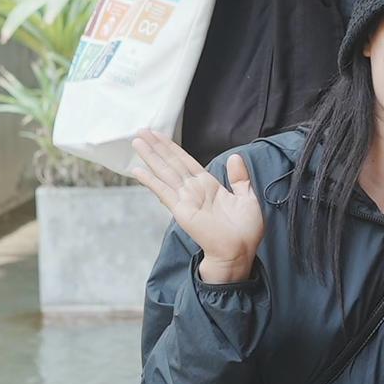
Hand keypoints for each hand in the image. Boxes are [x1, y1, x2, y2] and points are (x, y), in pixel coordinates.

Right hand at [131, 130, 264, 284]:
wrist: (240, 252)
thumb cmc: (245, 230)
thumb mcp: (247, 197)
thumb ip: (239, 178)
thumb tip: (234, 156)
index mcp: (209, 186)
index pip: (187, 161)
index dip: (173, 148)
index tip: (160, 135)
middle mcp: (194, 190)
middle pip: (172, 163)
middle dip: (157, 147)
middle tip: (141, 131)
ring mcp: (186, 199)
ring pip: (165, 172)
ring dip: (151, 156)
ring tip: (136, 141)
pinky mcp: (181, 210)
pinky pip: (164, 192)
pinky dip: (150, 181)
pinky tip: (137, 170)